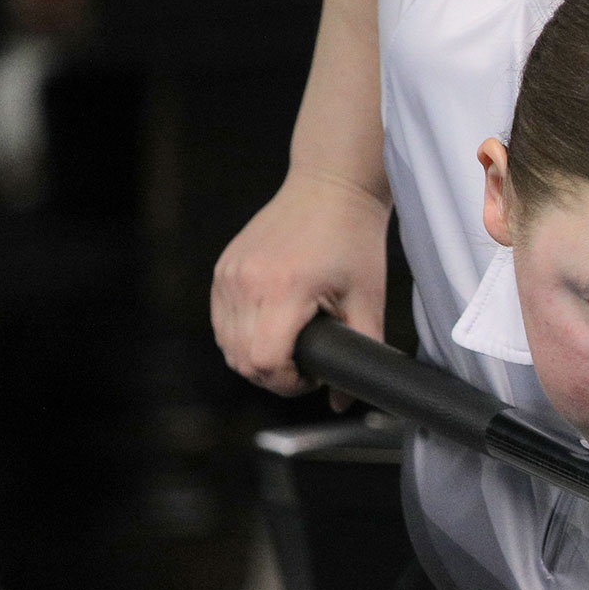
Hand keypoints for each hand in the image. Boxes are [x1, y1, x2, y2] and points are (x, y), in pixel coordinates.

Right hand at [211, 170, 389, 397]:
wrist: (331, 188)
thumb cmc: (354, 239)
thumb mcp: (367, 300)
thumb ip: (361, 352)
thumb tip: (346, 402)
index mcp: (283, 289)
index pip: (263, 361)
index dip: (287, 382)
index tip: (312, 376)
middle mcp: (246, 282)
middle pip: (240, 360)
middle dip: (272, 375)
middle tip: (305, 366)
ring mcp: (229, 274)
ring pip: (226, 344)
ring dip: (254, 357)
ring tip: (291, 346)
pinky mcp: (223, 268)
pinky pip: (221, 321)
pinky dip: (241, 336)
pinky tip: (273, 328)